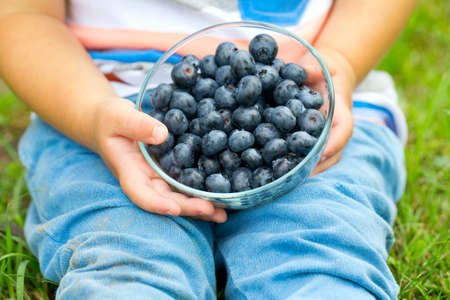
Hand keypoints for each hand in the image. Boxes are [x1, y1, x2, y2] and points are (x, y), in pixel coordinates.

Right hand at [93, 97, 226, 222]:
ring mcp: (160, 176)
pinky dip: (204, 188)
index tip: (174, 208)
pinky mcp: (172, 168)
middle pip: (166, 199)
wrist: (110, 122)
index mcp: (129, 171)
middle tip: (211, 210)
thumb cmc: (110, 118)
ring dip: (200, 205)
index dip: (156, 203)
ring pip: (179, 195)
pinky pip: (187, 180)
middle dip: (187, 207)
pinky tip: (224, 194)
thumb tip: (162, 133)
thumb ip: (136, 124)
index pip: (140, 193)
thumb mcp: (118, 116)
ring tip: (223, 212)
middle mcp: (146, 179)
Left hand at [299, 48, 355, 174]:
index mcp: (340, 110)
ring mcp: (325, 137)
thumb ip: (315, 68)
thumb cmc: (325, 69)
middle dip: (318, 167)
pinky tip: (278, 173)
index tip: (321, 154)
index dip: (335, 142)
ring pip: (323, 160)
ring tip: (287, 182)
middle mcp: (334, 128)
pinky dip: (297, 165)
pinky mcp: (313, 141)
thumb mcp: (323, 64)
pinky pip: (309, 156)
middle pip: (334, 153)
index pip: (345, 129)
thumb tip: (306, 71)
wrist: (328, 76)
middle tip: (299, 178)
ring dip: (307, 171)